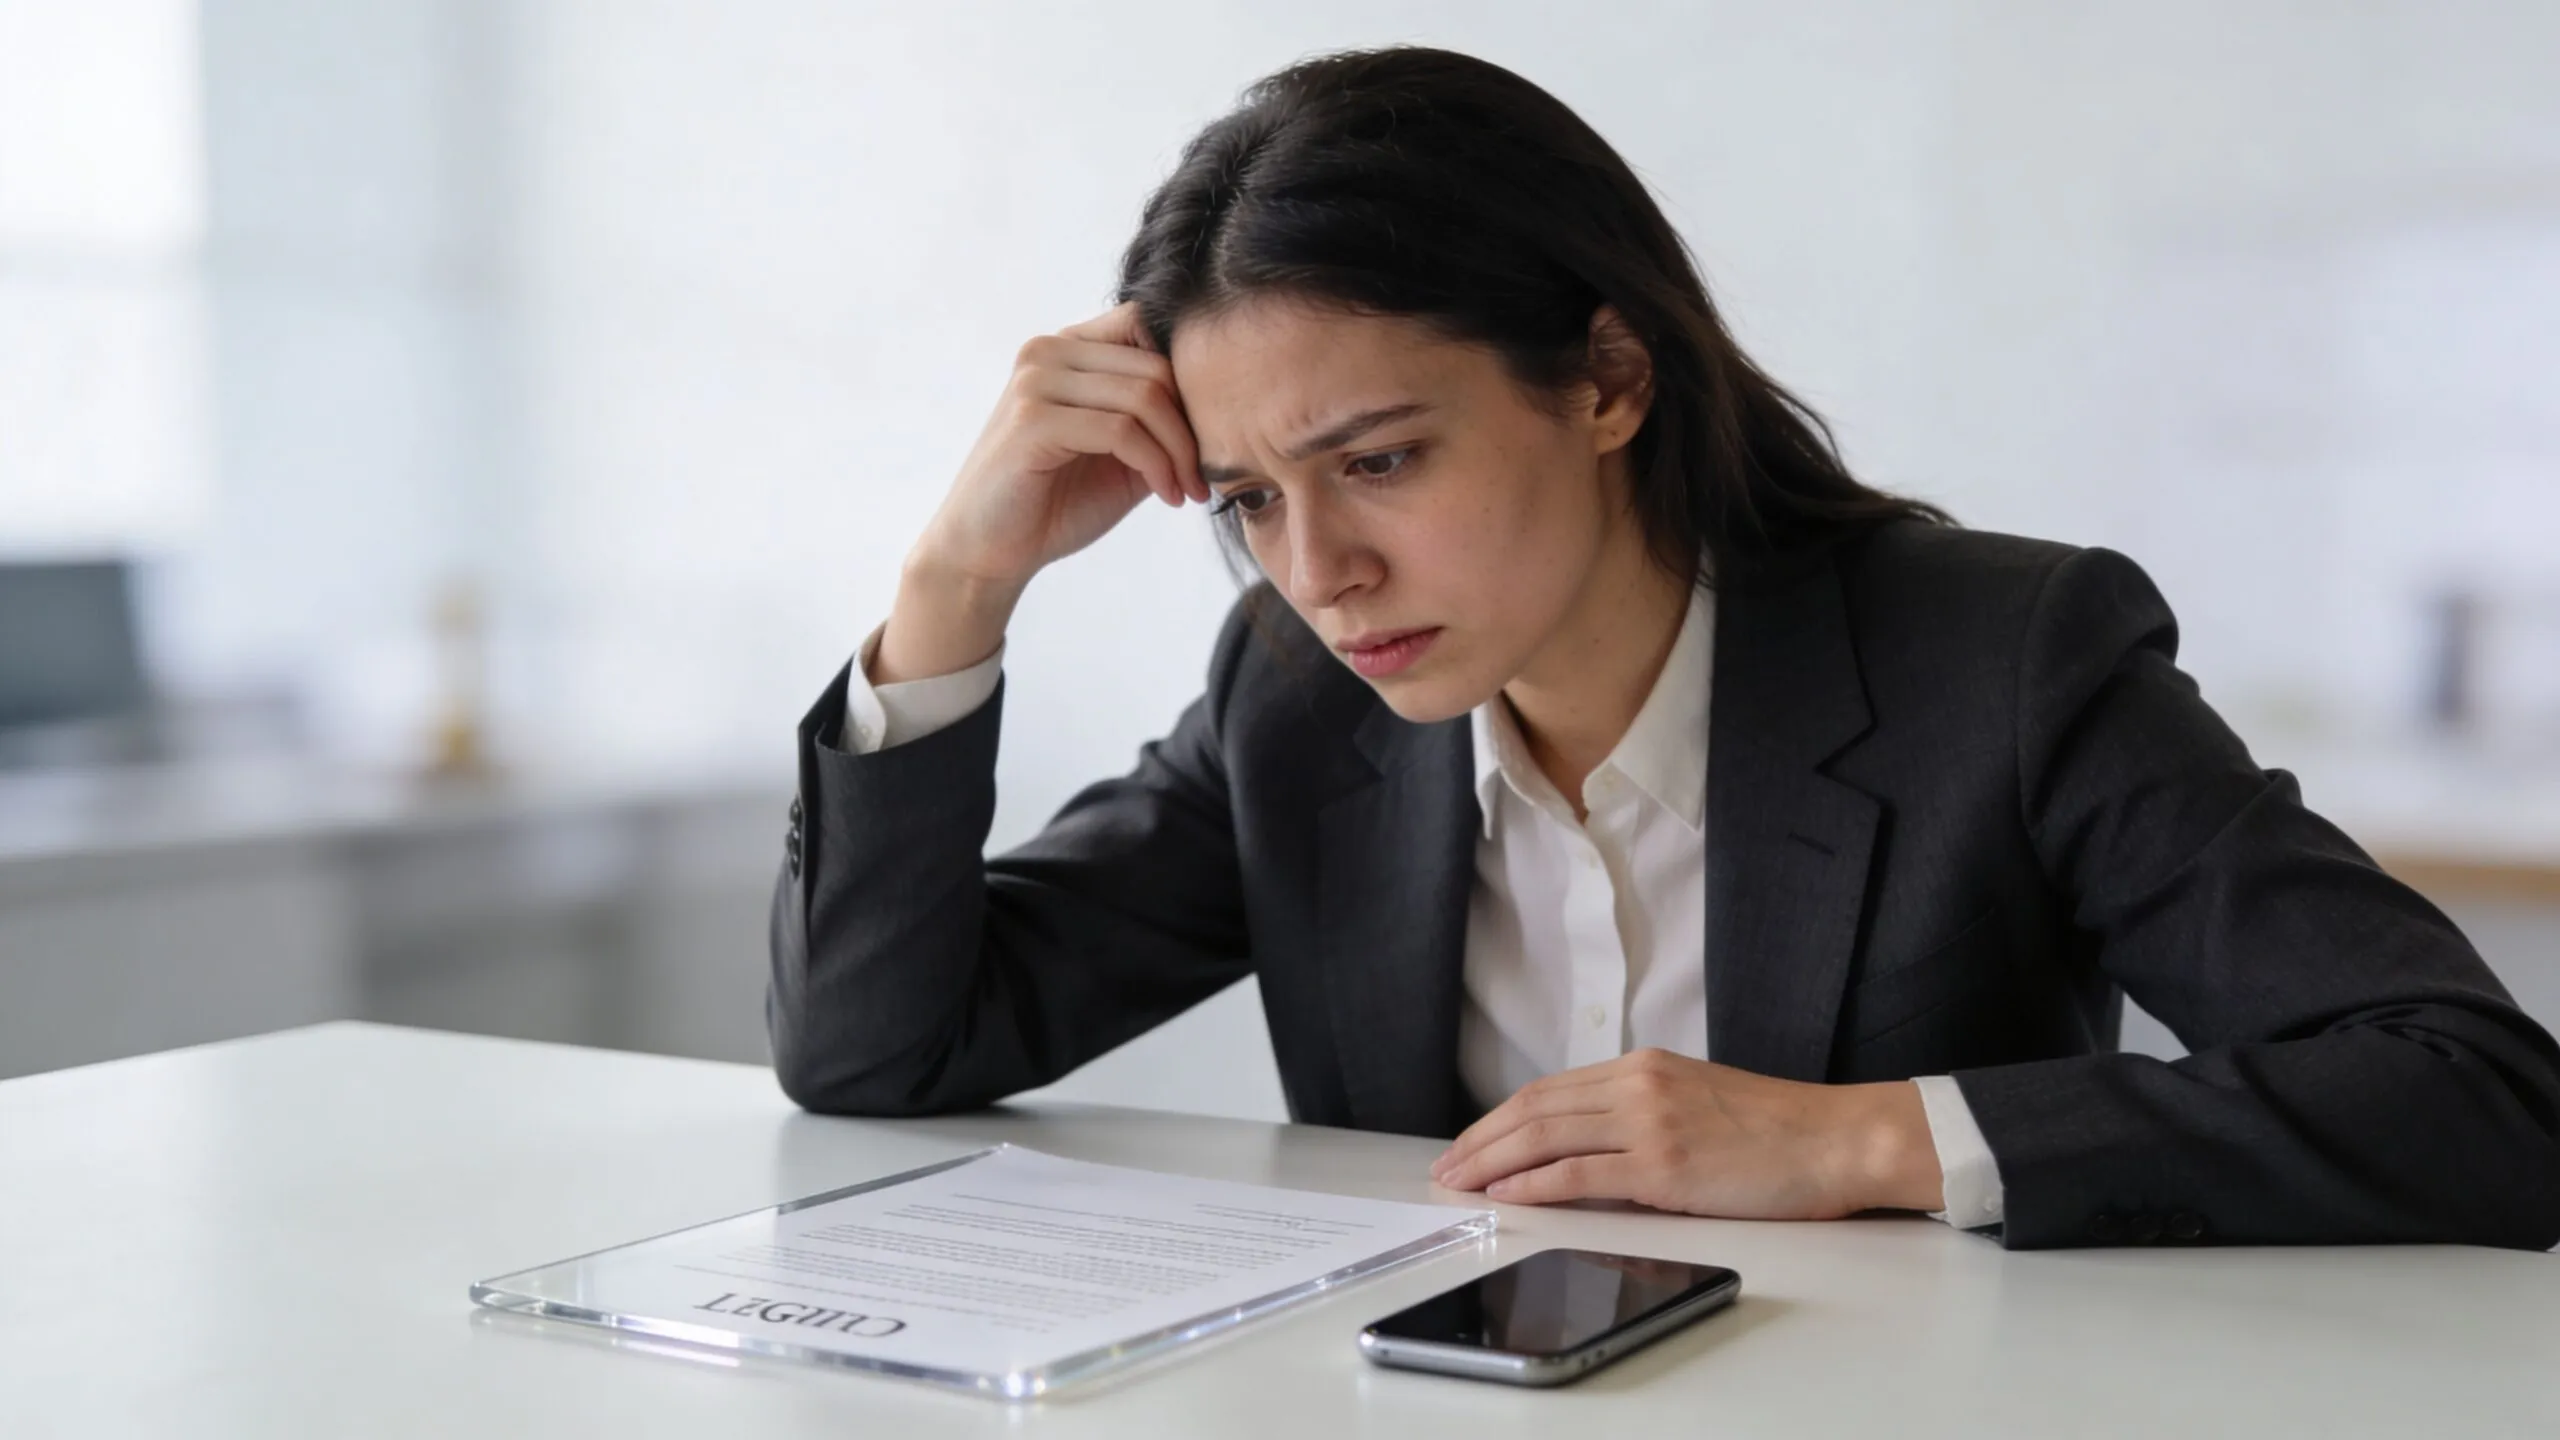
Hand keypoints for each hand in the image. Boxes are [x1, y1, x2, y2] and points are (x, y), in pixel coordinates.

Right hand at [919, 300, 1205, 584]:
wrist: (990, 550)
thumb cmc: (1056, 502)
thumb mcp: (1122, 453)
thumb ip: (1158, 419)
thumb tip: (1220, 399)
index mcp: (1066, 348)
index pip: (1146, 323)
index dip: (1187, 375)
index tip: (1201, 437)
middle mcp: (1047, 351)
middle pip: (1155, 366)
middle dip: (1191, 428)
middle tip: (1201, 479)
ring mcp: (1035, 381)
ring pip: (1144, 397)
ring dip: (1178, 452)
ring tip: (1184, 491)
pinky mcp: (1031, 420)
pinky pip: (1121, 430)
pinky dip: (1156, 465)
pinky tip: (1165, 496)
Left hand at [1428, 1049, 1944, 1219]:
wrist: (1837, 1138)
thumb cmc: (1778, 1131)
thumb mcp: (1698, 1102)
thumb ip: (1641, 1115)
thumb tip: (1588, 1149)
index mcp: (1644, 1068)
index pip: (1549, 1090)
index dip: (1499, 1119)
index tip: (1469, 1144)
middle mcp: (1639, 1085)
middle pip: (1534, 1109)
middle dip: (1480, 1141)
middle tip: (1445, 1168)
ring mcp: (1650, 1122)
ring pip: (1546, 1136)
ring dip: (1492, 1162)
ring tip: (1459, 1184)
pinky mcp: (1665, 1164)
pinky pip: (1581, 1173)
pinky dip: (1535, 1184)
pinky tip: (1507, 1195)